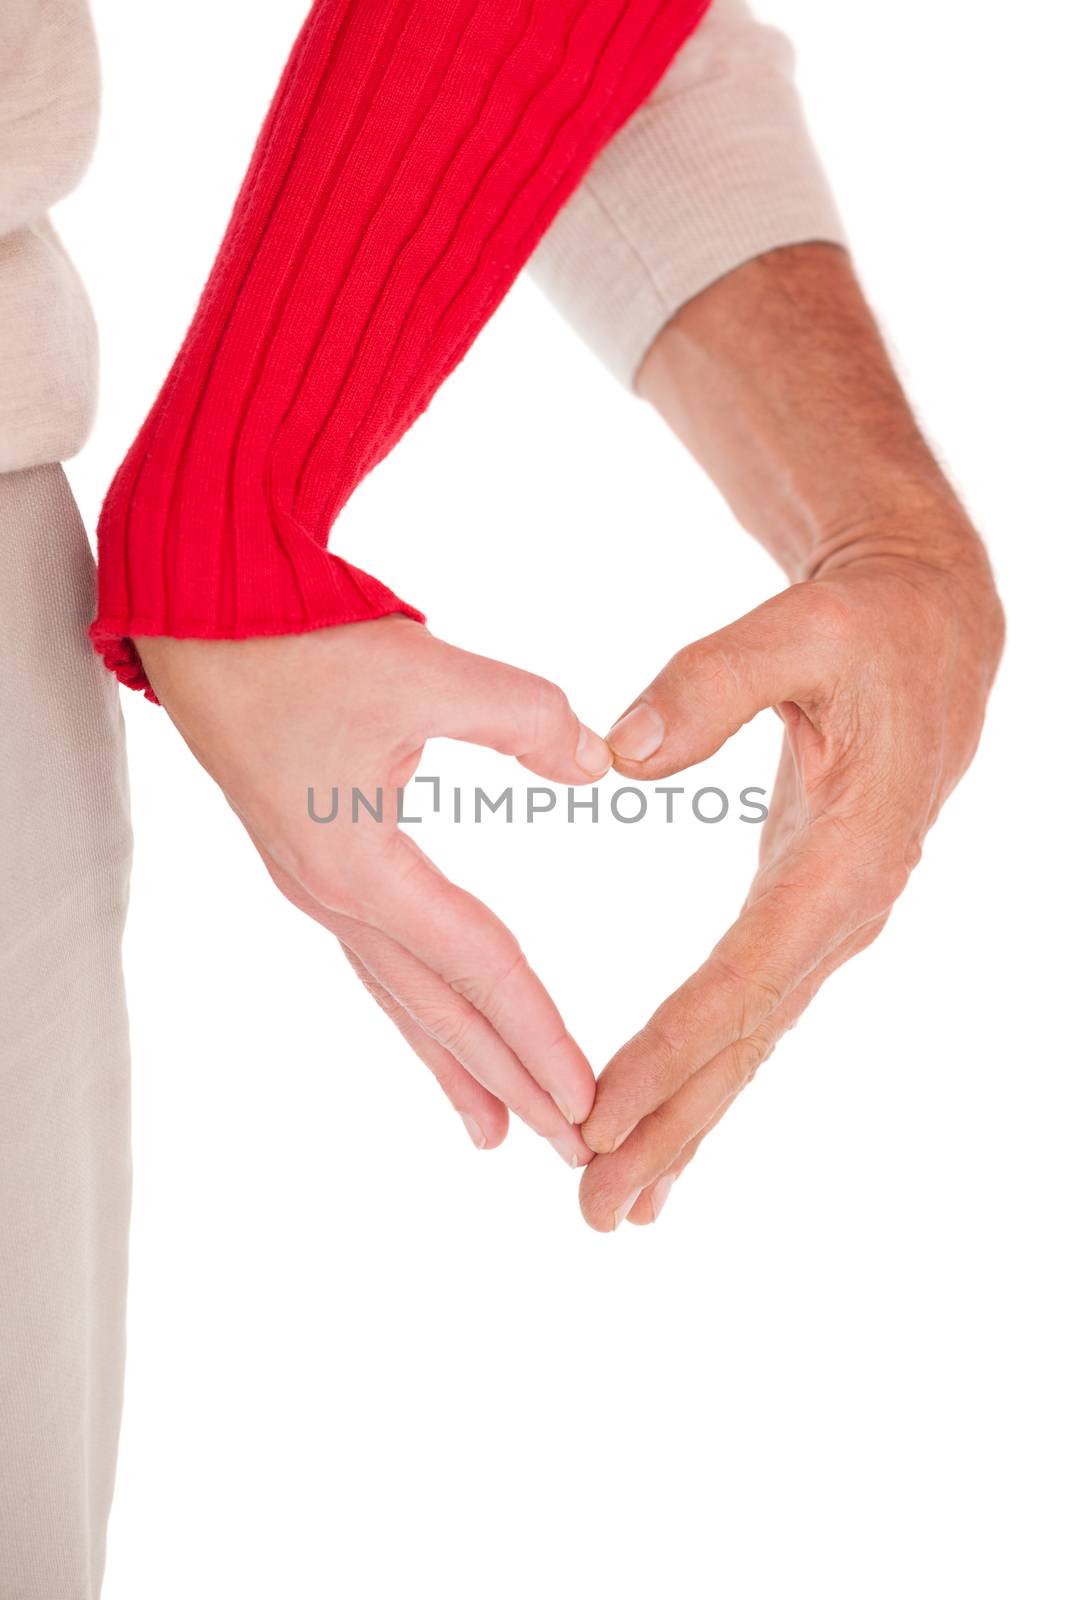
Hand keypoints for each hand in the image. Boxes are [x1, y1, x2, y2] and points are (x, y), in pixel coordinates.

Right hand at [136, 616, 610, 1163]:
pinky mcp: (313, 865)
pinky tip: (434, 1024)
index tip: (587, 1101)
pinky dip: (416, 1006)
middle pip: (440, 1007)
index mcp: (361, 866)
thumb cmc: (299, 643)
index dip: (538, 1033)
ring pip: (402, 995)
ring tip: (493, 1130)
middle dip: (508, 1080)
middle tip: (568, 1150)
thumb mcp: (424, 670)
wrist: (197, 621)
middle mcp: (335, 897)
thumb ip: (526, 716)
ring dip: (455, 1061)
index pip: (477, 966)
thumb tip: (599, 762)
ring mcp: (317, 888)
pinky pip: (377, 961)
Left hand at [577, 537, 1003, 1228]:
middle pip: (746, 1040)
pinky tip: (672, 1126)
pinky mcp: (809, 916)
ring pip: (751, 1042)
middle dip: (670, 1129)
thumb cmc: (864, 631)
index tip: (600, 1116)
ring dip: (686, 1125)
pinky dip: (709, 1075)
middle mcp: (841, 912)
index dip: (671, 1049)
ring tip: (619, 1207)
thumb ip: (712, 683)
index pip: (742, 974)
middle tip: (593, 1211)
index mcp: (841, 857)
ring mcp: (830, 923)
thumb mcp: (799, 630)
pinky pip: (753, 1012)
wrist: (930, 636)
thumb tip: (618, 751)